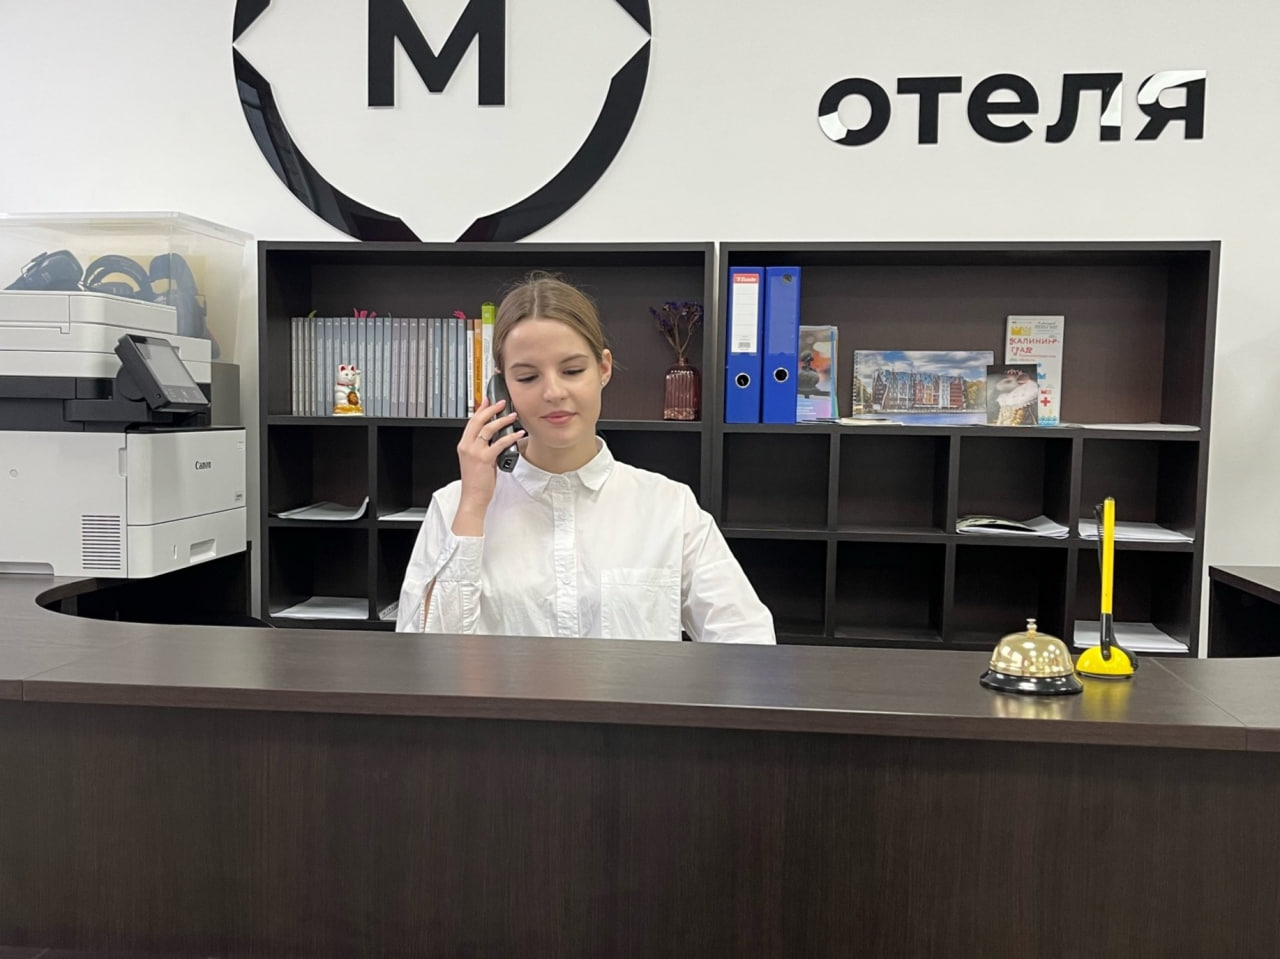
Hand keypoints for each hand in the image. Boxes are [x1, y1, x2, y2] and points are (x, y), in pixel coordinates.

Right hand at [452, 396, 522, 534]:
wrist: (473, 497)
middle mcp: (467, 446)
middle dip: (491, 409)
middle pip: (478, 420)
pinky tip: (518, 435)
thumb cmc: (477, 482)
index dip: (480, 409)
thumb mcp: (476, 460)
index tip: (487, 400)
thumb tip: (496, 437)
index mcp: (464, 445)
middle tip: (502, 403)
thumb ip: (483, 448)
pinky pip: (499, 443)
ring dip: (502, 420)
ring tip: (513, 416)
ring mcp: (475, 452)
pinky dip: (511, 437)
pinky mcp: (484, 459)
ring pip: (488, 429)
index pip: (471, 421)